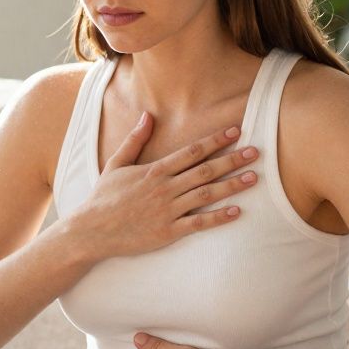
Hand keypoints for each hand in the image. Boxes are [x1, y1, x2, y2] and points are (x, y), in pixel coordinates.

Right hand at [69, 113, 258, 260]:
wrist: (92, 230)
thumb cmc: (104, 197)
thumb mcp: (116, 164)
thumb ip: (135, 140)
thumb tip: (147, 115)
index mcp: (155, 170)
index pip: (192, 151)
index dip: (215, 140)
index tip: (235, 132)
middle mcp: (165, 188)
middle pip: (205, 171)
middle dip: (232, 160)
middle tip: (256, 152)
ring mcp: (167, 210)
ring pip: (206, 195)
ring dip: (231, 186)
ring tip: (253, 178)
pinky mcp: (168, 232)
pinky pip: (198, 224)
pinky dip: (218, 218)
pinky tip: (236, 212)